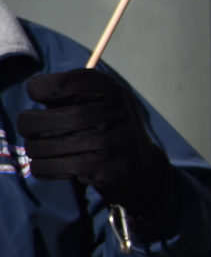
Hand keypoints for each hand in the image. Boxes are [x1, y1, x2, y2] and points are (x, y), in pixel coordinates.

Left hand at [17, 68, 172, 223]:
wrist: (138, 163)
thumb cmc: (106, 124)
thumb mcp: (100, 99)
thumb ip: (69, 90)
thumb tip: (35, 89)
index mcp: (113, 91)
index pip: (60, 84)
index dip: (39, 89)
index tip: (39, 95)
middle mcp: (115, 115)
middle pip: (45, 119)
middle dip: (27, 124)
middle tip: (29, 128)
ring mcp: (112, 145)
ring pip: (41, 147)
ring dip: (34, 149)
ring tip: (41, 148)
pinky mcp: (105, 172)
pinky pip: (51, 169)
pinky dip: (43, 168)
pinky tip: (51, 165)